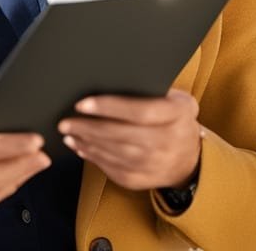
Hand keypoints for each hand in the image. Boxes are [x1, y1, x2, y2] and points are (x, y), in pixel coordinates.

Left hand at [57, 89, 201, 190]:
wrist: (190, 159)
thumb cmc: (175, 119)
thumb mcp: (176, 98)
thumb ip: (152, 89)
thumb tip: (113, 75)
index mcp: (176, 115)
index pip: (140, 111)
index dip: (109, 107)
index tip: (82, 103)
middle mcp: (167, 142)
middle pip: (121, 135)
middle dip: (88, 127)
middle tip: (65, 121)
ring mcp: (155, 164)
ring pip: (114, 153)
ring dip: (86, 142)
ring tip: (68, 132)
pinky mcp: (142, 180)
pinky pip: (113, 169)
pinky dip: (93, 157)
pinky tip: (80, 146)